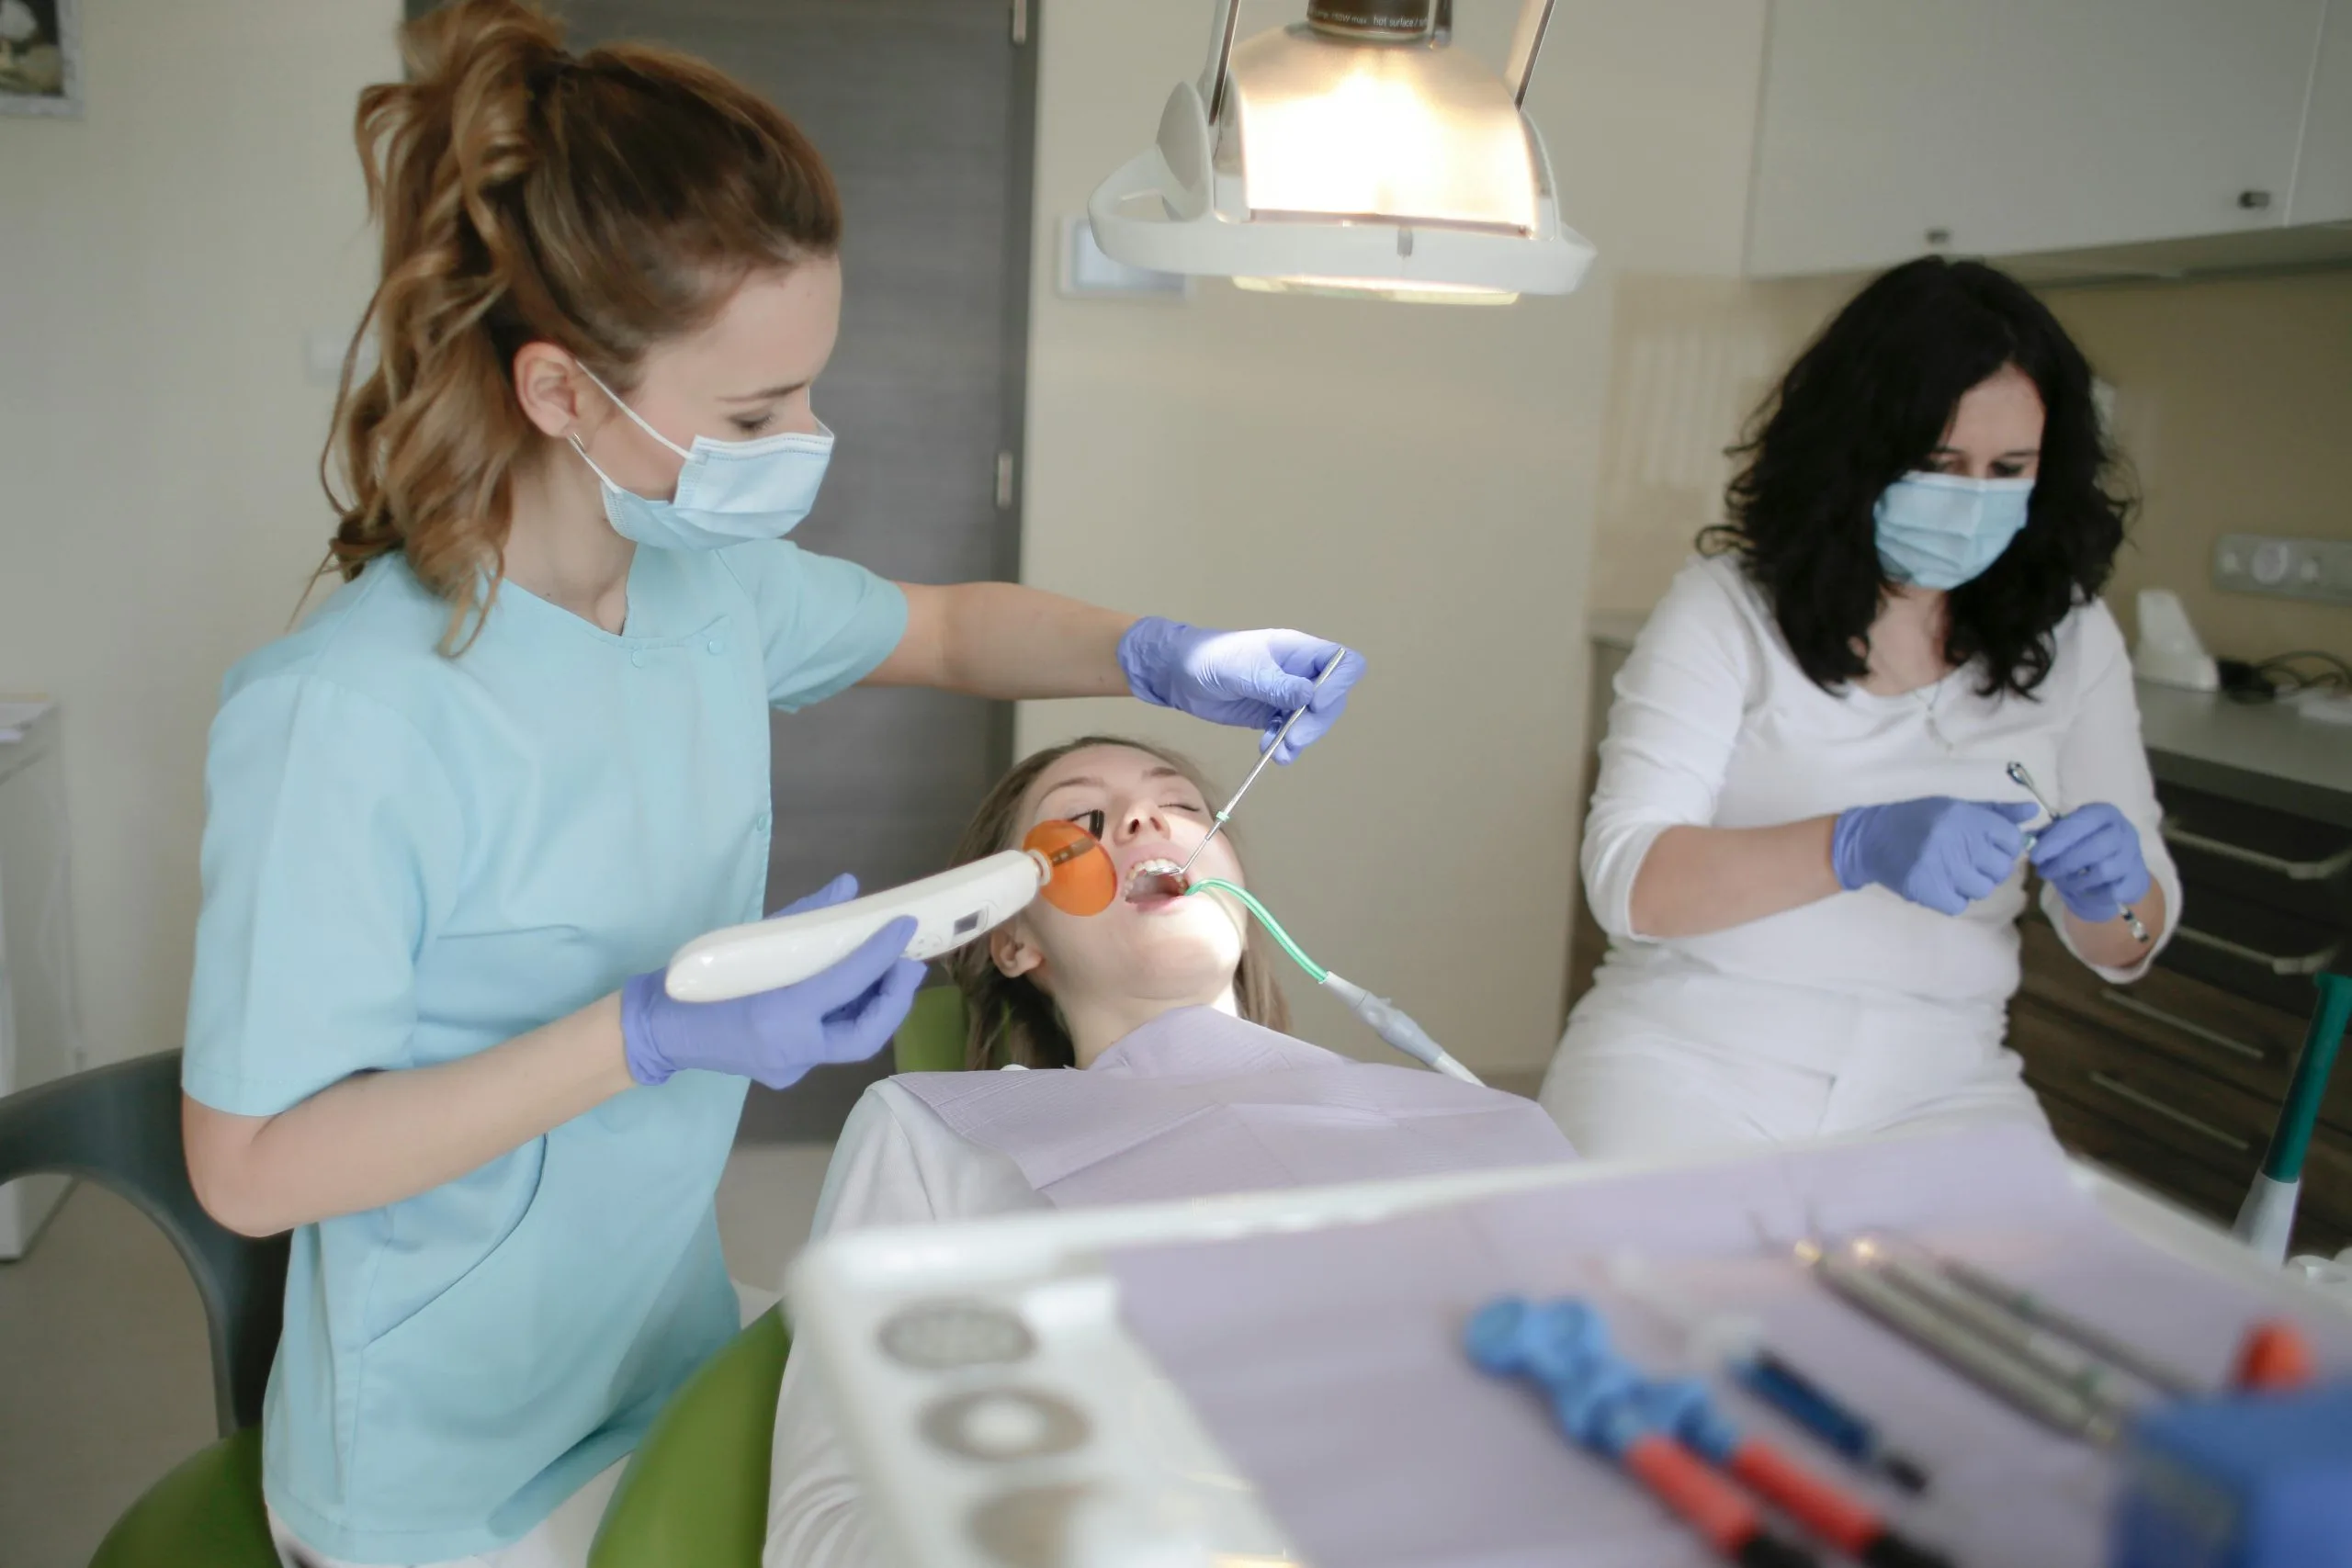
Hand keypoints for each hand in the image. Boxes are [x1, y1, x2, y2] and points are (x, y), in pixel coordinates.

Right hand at [619, 875, 926, 1088]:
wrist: (659, 1030)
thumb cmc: (695, 980)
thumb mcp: (748, 939)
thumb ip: (804, 917)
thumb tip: (849, 888)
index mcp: (776, 1017)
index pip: (844, 984)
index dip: (879, 954)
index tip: (902, 925)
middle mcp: (789, 1051)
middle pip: (864, 1035)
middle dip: (894, 998)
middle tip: (908, 961)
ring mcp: (789, 1069)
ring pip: (851, 1042)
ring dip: (877, 1006)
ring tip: (889, 970)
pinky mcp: (787, 1072)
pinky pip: (830, 1042)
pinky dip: (849, 1014)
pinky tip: (856, 988)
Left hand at [1116, 619, 1365, 763]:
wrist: (1178, 675)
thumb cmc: (1209, 658)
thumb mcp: (1242, 669)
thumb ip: (1275, 683)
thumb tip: (1309, 695)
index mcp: (1298, 651)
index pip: (1342, 663)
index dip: (1338, 685)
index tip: (1314, 703)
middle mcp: (1299, 672)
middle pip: (1332, 698)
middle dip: (1316, 722)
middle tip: (1292, 739)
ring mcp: (1288, 695)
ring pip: (1314, 720)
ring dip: (1302, 739)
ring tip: (1279, 753)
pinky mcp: (1273, 714)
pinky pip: (1293, 732)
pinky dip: (1287, 744)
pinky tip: (1271, 750)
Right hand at [1831, 797, 2037, 915]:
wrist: (1869, 839)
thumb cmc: (1916, 819)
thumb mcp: (1954, 806)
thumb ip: (1994, 811)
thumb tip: (2032, 812)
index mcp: (1964, 816)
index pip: (2011, 839)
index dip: (2005, 846)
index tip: (1990, 847)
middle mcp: (1954, 840)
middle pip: (2000, 868)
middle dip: (1989, 868)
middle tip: (1968, 861)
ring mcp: (1940, 867)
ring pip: (1982, 889)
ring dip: (1970, 884)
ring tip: (1950, 872)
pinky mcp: (1926, 889)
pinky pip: (1959, 904)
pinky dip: (1952, 898)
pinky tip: (1939, 884)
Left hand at [2029, 803, 2151, 923]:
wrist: (2118, 872)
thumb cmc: (2086, 846)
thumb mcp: (2068, 835)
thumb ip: (2049, 835)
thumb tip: (2028, 840)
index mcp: (2104, 813)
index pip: (2081, 823)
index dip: (2056, 840)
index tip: (2035, 856)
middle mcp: (2124, 830)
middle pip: (2095, 848)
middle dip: (2064, 862)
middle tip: (2043, 872)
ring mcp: (2134, 855)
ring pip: (2104, 871)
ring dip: (2076, 880)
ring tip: (2061, 881)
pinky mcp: (2137, 879)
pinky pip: (2112, 891)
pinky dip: (2092, 894)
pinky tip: (2082, 891)